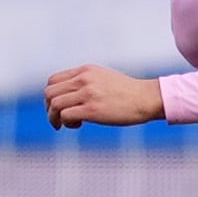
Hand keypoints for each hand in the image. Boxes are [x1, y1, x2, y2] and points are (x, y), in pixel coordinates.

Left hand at [44, 66, 163, 128]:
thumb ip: (86, 82)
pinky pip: (65, 115)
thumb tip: (70, 95)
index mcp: (86, 71)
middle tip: (59, 118)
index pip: (53, 80)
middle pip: (50, 92)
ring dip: (55, 117)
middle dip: (49, 108)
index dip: (52, 96)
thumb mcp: (104, 78)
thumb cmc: (128, 93)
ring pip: (55, 104)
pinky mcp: (92, 110)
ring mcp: (88, 94)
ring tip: (67, 124)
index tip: (60, 106)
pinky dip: (66, 123)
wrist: (147, 99)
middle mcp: (84, 79)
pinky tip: (78, 125)